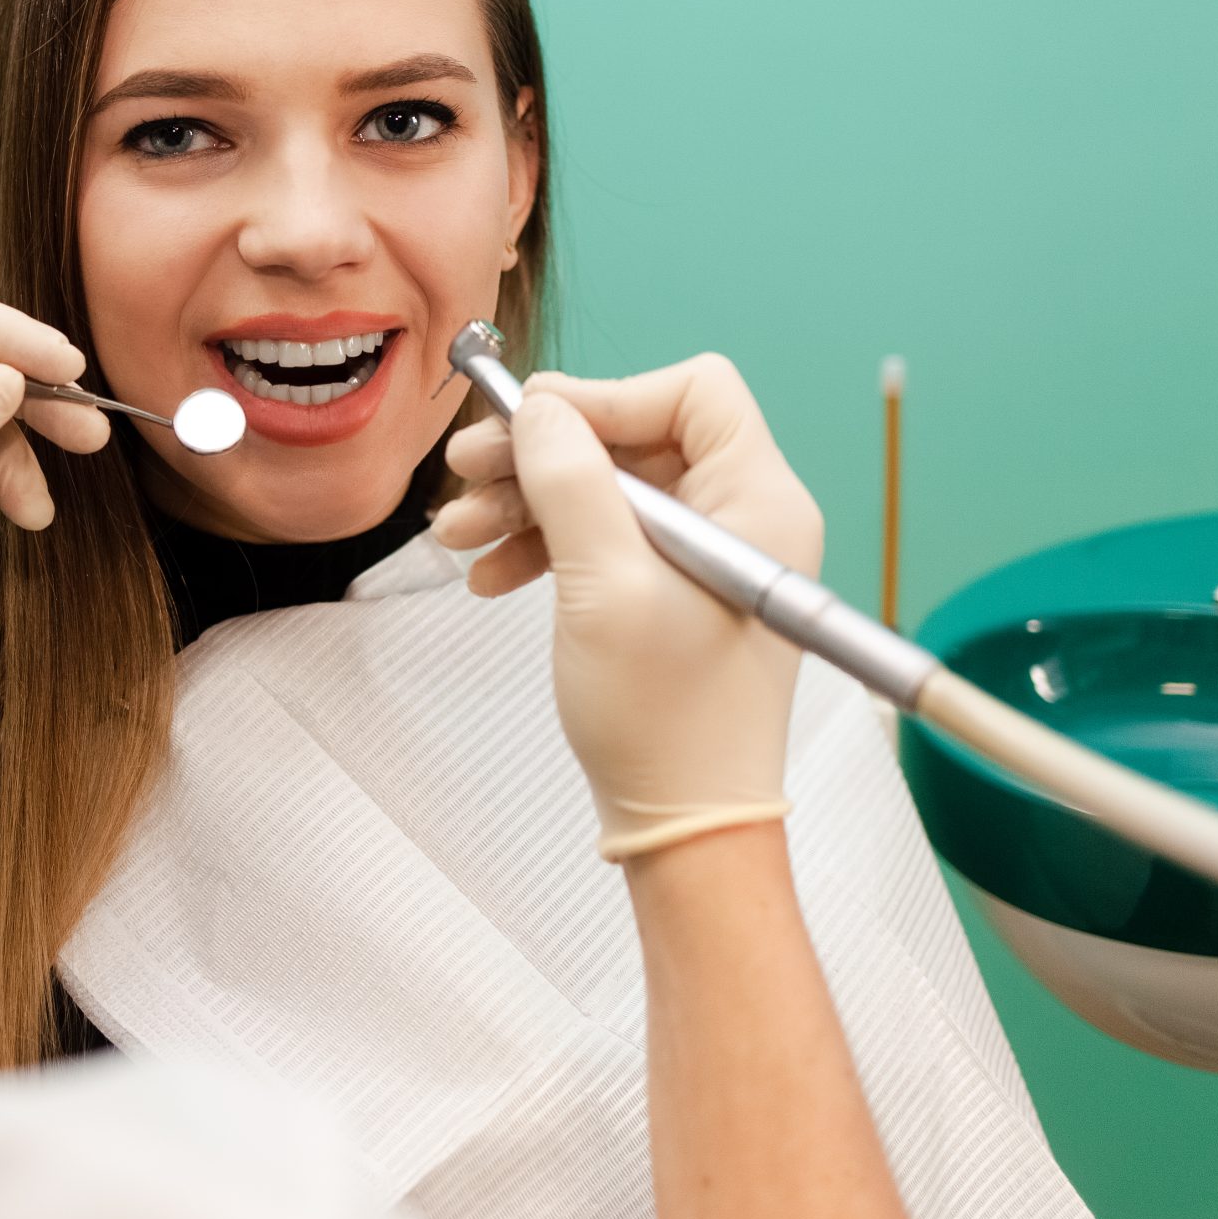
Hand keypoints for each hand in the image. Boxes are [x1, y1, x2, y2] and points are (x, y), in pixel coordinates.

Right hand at [430, 359, 823, 861]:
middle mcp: (744, 517)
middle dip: (544, 455)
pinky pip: (606, 537)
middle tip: (466, 472)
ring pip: (609, 488)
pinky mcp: (675, 592)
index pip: (692, 392)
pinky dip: (547, 545)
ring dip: (528, 502)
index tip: (531, 424)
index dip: (606, 397)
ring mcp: (709, 556)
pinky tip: (491, 576)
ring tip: (457, 534)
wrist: (685, 826)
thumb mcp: (603, 586)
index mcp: (759, 501)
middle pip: (636, 437)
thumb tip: (541, 408)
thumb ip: (570, 481)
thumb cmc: (666, 719)